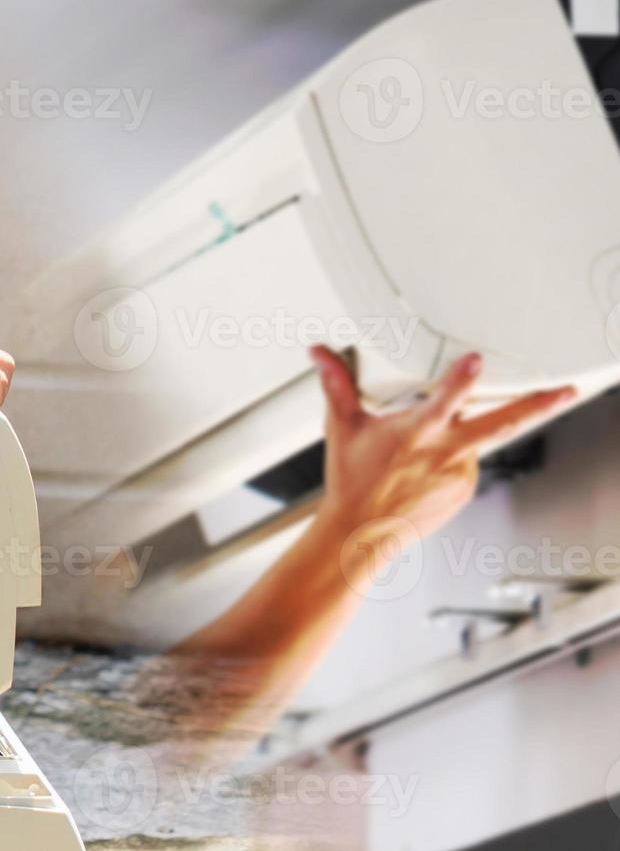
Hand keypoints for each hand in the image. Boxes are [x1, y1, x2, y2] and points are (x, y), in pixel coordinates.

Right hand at [310, 347, 575, 551]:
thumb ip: (336, 383)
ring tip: (415, 456)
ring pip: (472, 440)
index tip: (476, 360)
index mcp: (416, 433)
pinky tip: (420, 471)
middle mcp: (443, 453)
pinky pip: (465, 464)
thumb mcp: (341, 427)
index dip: (461, 378)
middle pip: (501, 424)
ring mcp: (459, 475)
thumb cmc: (351, 480)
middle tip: (565, 390)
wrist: (361, 533)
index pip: (444, 400)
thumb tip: (318, 352)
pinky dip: (450, 459)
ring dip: (456, 436)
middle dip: (537, 405)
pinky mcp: (463, 491)